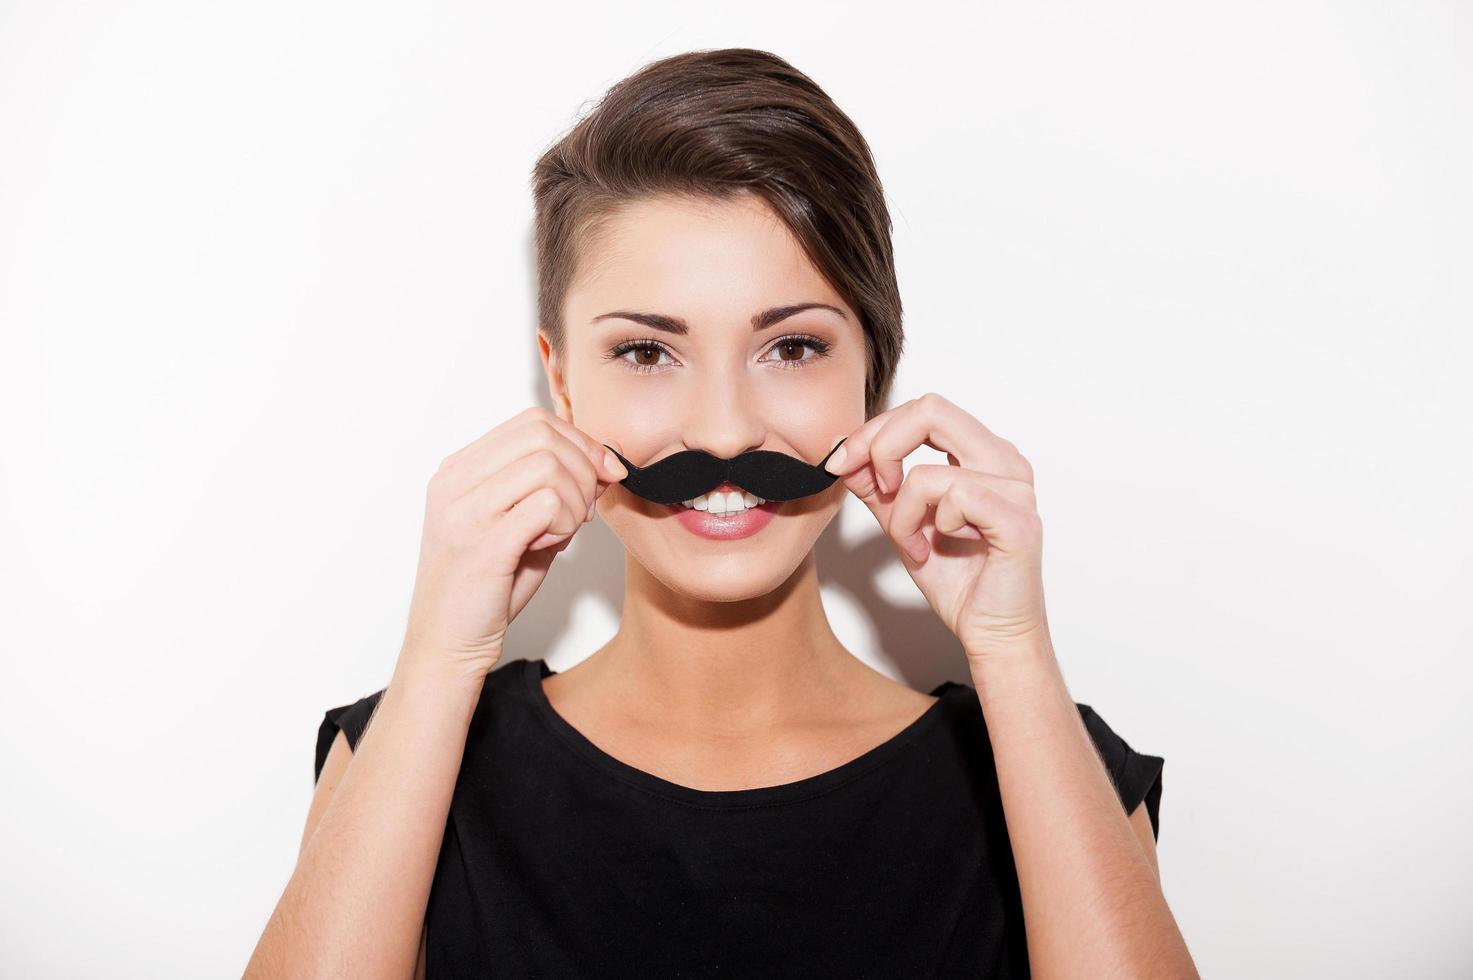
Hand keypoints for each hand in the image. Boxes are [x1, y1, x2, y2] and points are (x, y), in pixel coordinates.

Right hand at [396, 407, 627, 681]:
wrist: (446, 643)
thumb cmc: (486, 588)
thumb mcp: (520, 527)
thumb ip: (554, 491)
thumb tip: (604, 464)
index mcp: (459, 470)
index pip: (532, 423)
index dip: (580, 443)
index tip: (602, 475)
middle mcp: (454, 482)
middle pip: (542, 436)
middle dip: (584, 469)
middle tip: (587, 510)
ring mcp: (464, 511)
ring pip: (548, 466)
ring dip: (576, 500)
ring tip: (565, 533)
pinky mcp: (482, 544)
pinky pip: (548, 505)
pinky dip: (565, 523)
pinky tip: (550, 546)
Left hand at [824, 393, 1048, 664]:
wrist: (990, 632)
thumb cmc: (959, 581)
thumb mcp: (903, 522)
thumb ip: (876, 485)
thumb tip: (841, 450)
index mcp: (984, 453)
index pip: (923, 410)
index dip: (874, 431)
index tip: (841, 463)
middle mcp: (1006, 462)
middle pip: (930, 410)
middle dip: (880, 447)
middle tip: (874, 489)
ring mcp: (1016, 489)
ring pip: (928, 469)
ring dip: (902, 513)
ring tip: (912, 543)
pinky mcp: (1017, 519)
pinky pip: (952, 497)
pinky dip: (929, 526)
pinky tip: (937, 548)